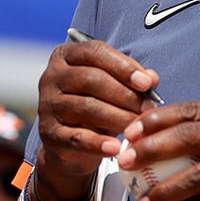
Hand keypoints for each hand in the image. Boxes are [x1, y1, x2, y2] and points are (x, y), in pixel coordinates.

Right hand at [34, 38, 160, 200]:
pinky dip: (98, 144)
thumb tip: (152, 78)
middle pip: (91, 79)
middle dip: (125, 94)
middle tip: (148, 108)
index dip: (123, 66)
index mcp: (66, 56)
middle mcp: (51, 76)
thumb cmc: (96, 104)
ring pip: (86, 107)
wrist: (70, 144)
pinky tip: (117, 148)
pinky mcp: (48, 133)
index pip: (95, 52)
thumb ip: (132, 79)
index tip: (146, 83)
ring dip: (118, 117)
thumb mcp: (113, 87)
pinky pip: (76, 137)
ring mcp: (47, 105)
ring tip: (138, 127)